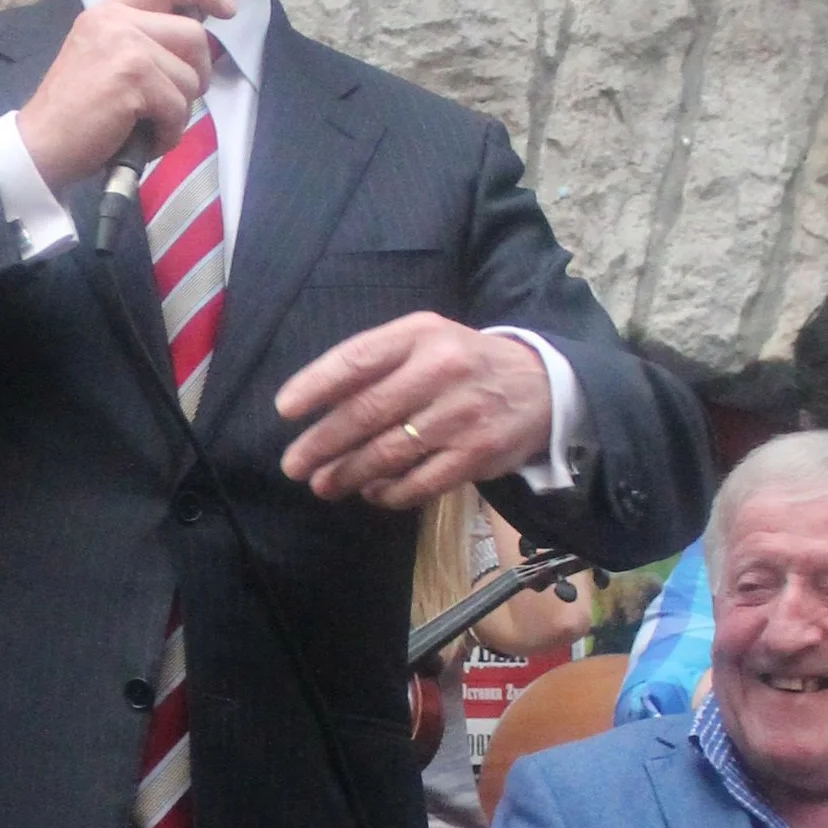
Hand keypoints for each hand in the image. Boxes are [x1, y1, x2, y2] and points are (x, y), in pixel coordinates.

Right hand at [14, 0, 235, 195]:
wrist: (39, 145)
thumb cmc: (74, 113)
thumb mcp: (102, 59)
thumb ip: (139, 41)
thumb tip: (194, 44)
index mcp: (108, 12)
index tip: (226, 9)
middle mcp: (116, 20)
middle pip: (193, 35)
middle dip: (196, 75)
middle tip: (176, 103)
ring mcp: (124, 46)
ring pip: (189, 78)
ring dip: (178, 113)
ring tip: (149, 128)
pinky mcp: (132, 78)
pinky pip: (178, 108)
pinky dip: (168, 134)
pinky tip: (144, 141)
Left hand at [276, 315, 552, 507]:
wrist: (542, 385)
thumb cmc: (463, 363)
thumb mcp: (424, 341)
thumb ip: (375, 362)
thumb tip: (313, 401)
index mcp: (420, 335)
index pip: (357, 359)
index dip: (315, 385)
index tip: (285, 410)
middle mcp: (441, 370)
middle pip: (367, 411)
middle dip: (322, 442)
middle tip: (293, 464)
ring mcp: (461, 414)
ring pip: (389, 452)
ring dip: (348, 473)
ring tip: (323, 485)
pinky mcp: (477, 454)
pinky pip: (421, 482)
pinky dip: (389, 492)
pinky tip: (371, 492)